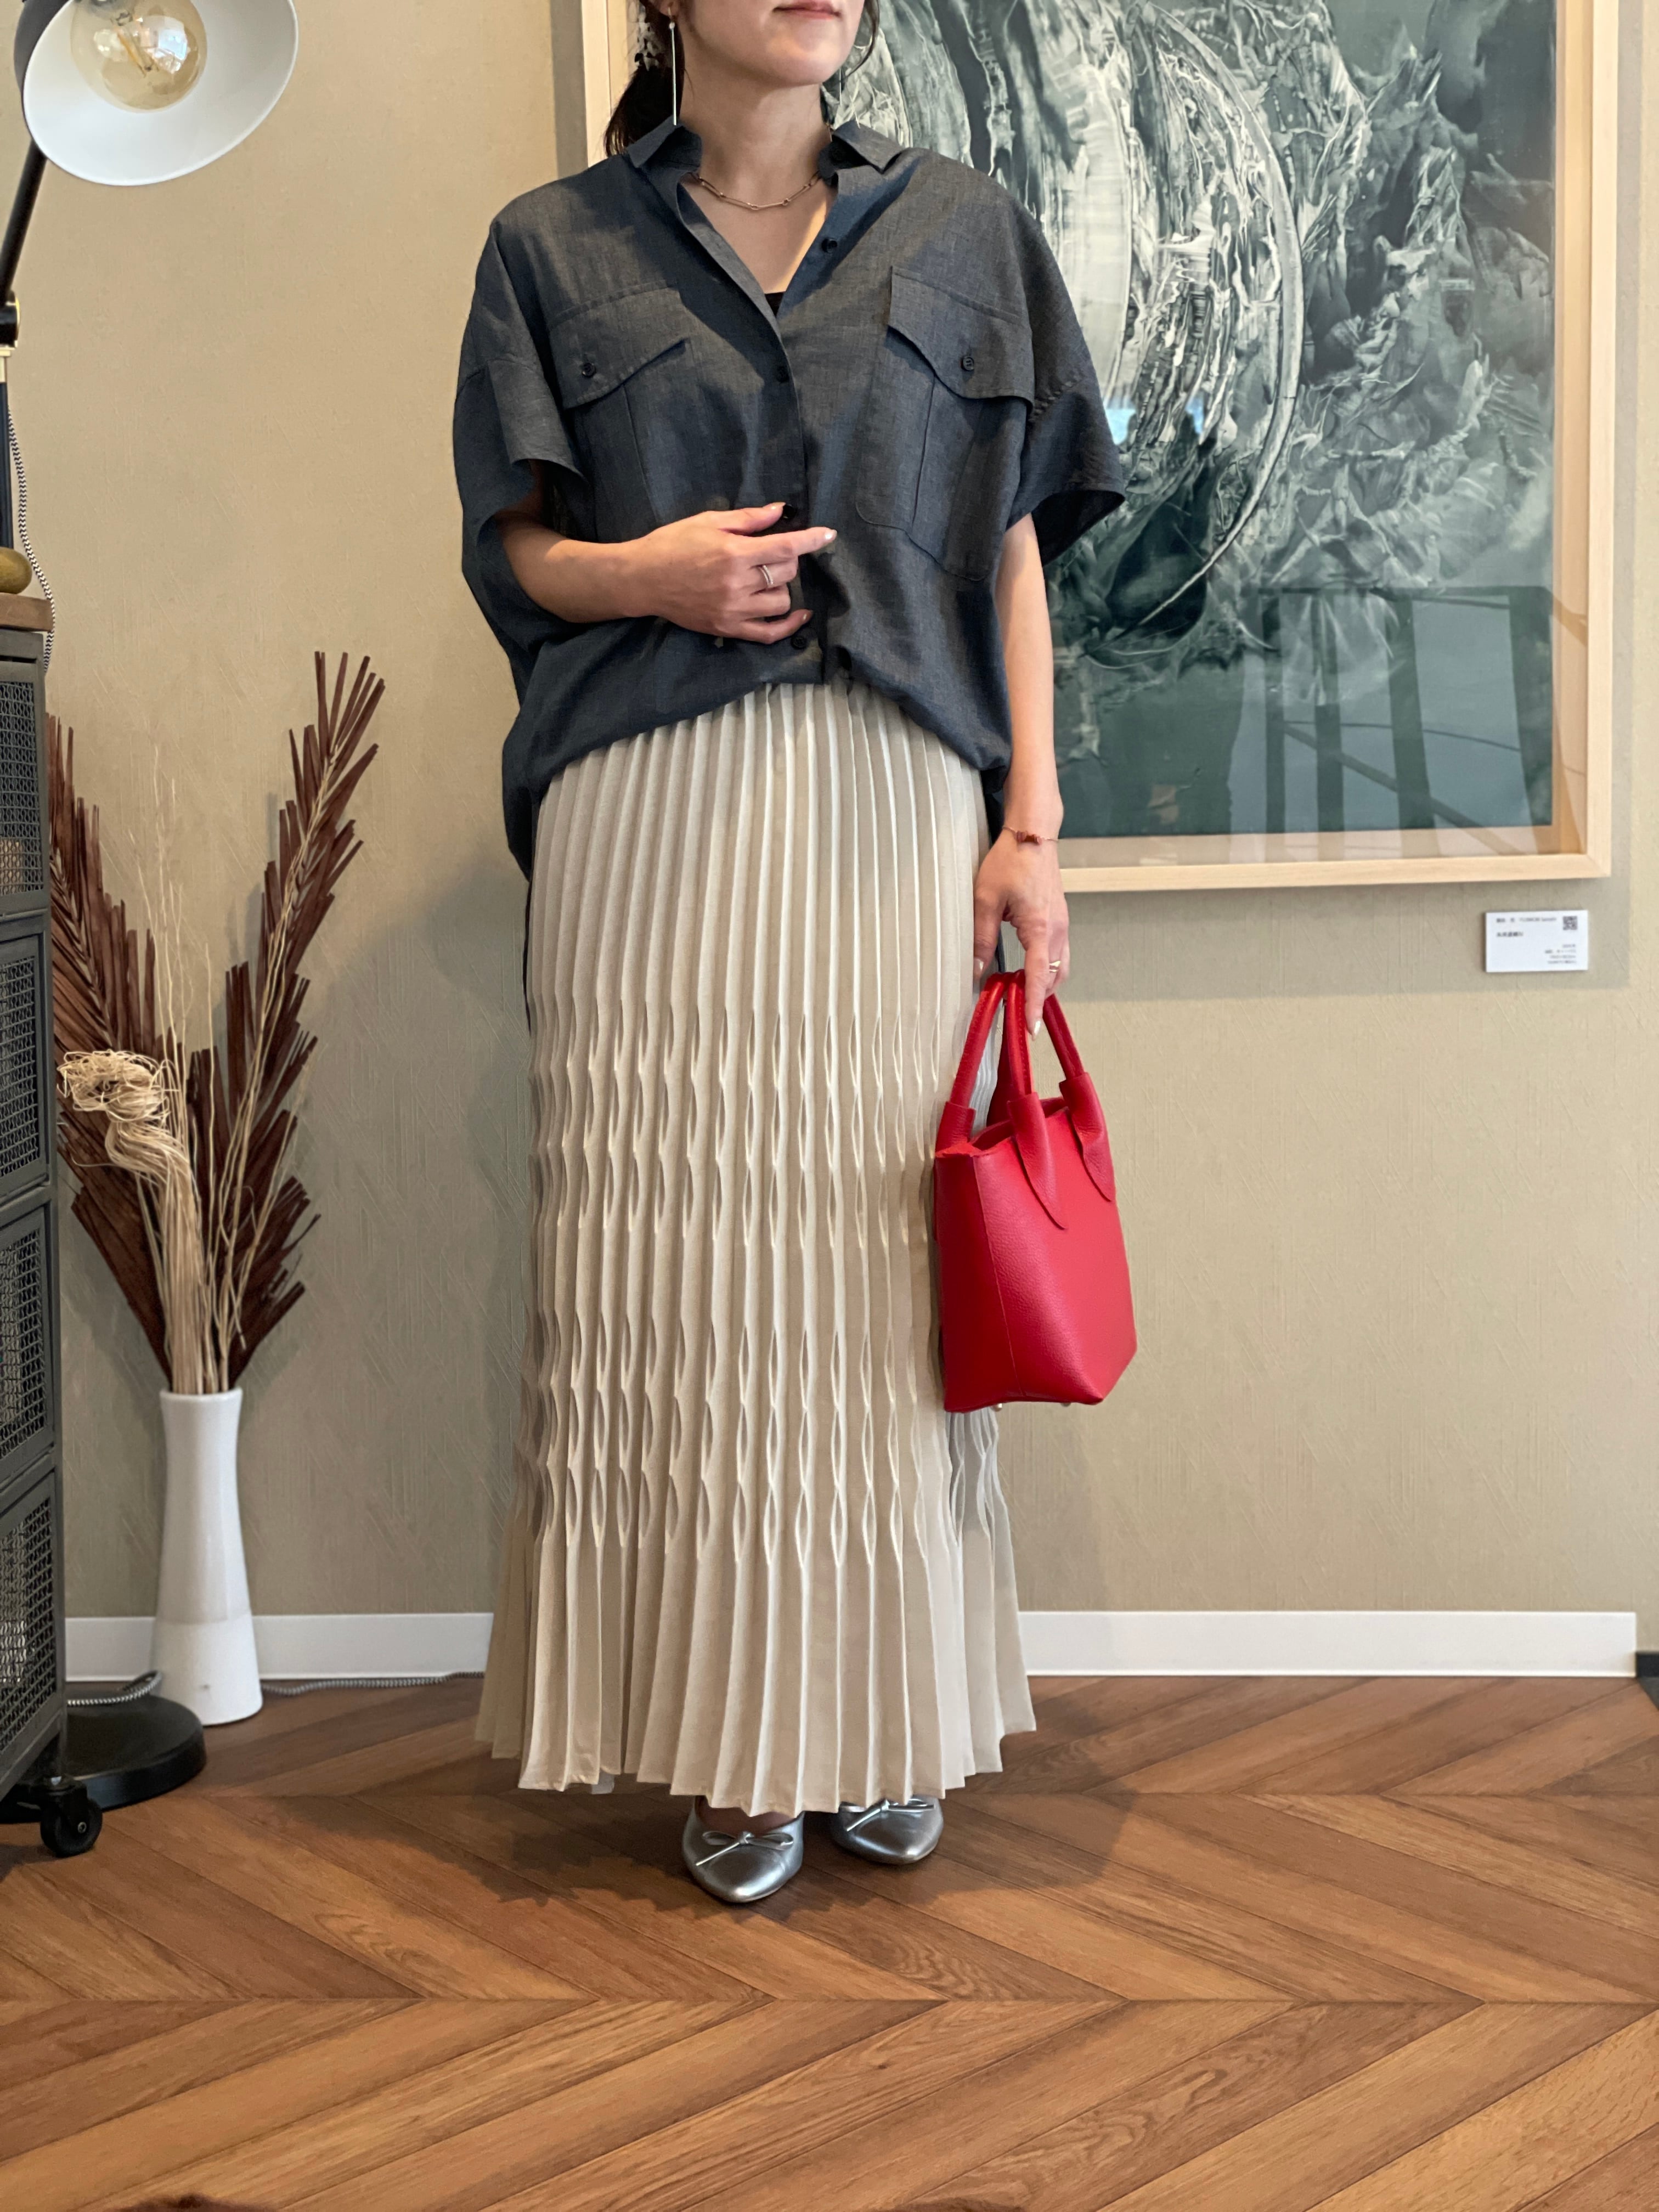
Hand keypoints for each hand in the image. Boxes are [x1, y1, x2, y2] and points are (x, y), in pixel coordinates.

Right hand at [620, 502, 834, 640]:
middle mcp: (737, 584)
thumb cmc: (672, 544)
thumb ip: (748, 519)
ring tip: (769, 578)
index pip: (785, 547)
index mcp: (734, 553)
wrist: (642, 579)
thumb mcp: (708, 521)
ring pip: (782, 602)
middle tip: (772, 552)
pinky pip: (768, 634)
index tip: (828, 534)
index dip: (811, 539)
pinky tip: (799, 615)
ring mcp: (733, 610)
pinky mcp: (728, 628)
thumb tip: (780, 510)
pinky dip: (788, 626)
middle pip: (786, 573)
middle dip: (787, 559)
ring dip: (784, 587)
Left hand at [972, 831, 1068, 1031]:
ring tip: (1020, 996)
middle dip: (1037, 999)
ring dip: (1043, 985)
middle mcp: (1058, 929)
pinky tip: (1029, 972)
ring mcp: (1062, 924)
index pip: (1038, 976)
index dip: (1032, 1005)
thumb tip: (974, 969)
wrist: (1033, 834)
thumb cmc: (1011, 861)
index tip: (1031, 1028)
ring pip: (1059, 968)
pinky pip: (1059, 954)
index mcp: (1040, 927)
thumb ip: (980, 938)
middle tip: (1017, 1015)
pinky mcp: (1060, 919)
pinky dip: (1047, 969)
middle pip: (1053, 978)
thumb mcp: (985, 900)